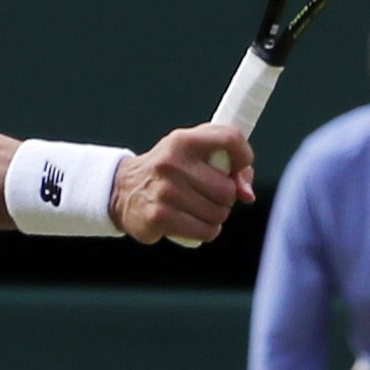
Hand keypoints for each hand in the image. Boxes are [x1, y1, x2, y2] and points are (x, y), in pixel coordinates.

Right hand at [118, 126, 251, 245]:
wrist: (122, 190)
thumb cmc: (168, 172)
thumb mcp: (192, 156)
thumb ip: (227, 166)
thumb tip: (247, 195)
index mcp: (183, 141)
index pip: (230, 138)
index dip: (243, 155)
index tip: (239, 167)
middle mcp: (172, 163)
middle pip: (227, 190)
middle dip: (225, 199)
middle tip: (209, 196)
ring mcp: (165, 191)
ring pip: (218, 214)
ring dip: (215, 217)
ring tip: (198, 210)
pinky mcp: (159, 217)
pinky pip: (204, 231)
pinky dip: (205, 231)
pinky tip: (194, 225)